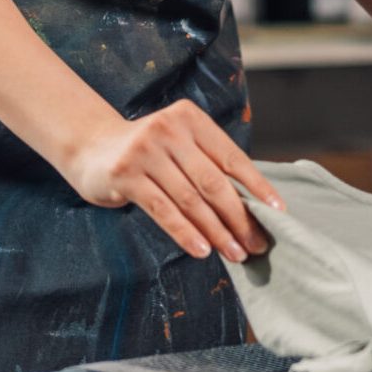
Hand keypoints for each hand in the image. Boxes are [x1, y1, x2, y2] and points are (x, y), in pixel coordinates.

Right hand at [61, 98, 284, 262]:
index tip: (278, 212)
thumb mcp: (180, 144)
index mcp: (190, 119)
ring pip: (190, 200)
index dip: (257, 186)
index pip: (232, 157)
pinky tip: (202, 251)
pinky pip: (163, 210)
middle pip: (213, 182)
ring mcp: (145, 151)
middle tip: (257, 244)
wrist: (93, 148)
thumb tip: (254, 204)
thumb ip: (209, 164)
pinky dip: (186, 233)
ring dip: (216, 231)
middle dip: (239, 217)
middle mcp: (169, 129)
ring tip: (235, 253)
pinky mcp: (126, 174)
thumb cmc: (150, 152)